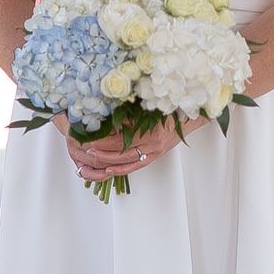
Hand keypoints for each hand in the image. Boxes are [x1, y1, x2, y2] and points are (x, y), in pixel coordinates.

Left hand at [55, 114, 200, 183]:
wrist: (190, 118)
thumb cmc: (169, 108)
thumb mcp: (149, 104)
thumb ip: (130, 106)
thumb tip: (106, 107)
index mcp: (149, 123)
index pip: (121, 131)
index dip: (103, 133)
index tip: (89, 132)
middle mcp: (152, 139)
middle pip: (120, 147)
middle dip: (100, 148)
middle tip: (83, 147)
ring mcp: (154, 150)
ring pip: (126, 159)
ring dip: (106, 160)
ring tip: (90, 158)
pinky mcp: (154, 157)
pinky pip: (134, 166)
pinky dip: (119, 169)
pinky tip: (107, 170)